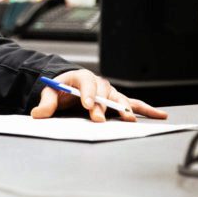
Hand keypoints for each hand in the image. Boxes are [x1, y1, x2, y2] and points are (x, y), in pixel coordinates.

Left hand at [30, 69, 167, 121]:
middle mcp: (98, 83)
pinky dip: (146, 109)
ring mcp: (109, 92)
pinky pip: (133, 104)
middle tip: (100, 119)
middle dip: (103, 106)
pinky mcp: (116, 101)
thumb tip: (38, 113)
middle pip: (103, 94)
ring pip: (119, 99)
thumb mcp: (50, 92)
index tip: (88, 105)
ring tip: (129, 118)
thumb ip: (46, 102)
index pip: (86, 83)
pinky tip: (159, 115)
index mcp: (81, 78)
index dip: (88, 94)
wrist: (68, 88)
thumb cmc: (60, 89)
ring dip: (125, 108)